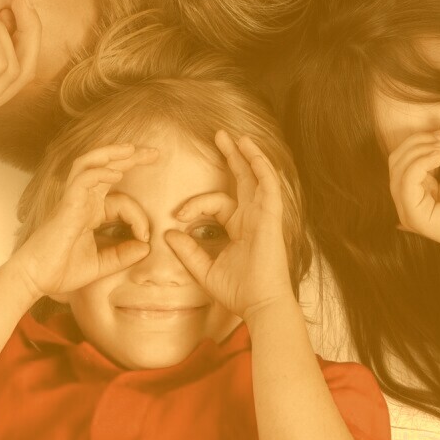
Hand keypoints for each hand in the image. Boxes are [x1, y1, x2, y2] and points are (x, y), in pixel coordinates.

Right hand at [12, 144, 158, 297]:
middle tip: (155, 153)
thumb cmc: (61, 271)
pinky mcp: (66, 206)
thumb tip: (147, 248)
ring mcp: (73, 200)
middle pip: (106, 167)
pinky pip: (82, 180)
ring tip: (132, 149)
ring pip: (90, 164)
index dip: (139, 217)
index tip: (146, 238)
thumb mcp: (101, 265)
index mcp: (91, 211)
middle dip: (131, 158)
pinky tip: (116, 173)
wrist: (35, 280)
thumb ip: (123, 256)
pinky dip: (99, 173)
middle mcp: (83, 201)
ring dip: (111, 153)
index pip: (122, 201)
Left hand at [165, 131, 293, 319]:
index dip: (194, 205)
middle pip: (244, 179)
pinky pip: (268, 184)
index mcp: (241, 227)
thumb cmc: (238, 291)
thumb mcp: (205, 270)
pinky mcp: (271, 216)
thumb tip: (168, 233)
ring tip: (235, 136)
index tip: (177, 217)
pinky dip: (261, 166)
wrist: (260, 304)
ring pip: (258, 176)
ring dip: (247, 154)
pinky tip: (250, 151)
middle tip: (219, 135)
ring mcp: (264, 215)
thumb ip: (187, 252)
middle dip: (232, 156)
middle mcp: (254, 217)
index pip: (217, 203)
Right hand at [389, 124, 439, 252]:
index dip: (421, 139)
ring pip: (397, 167)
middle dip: (418, 141)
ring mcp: (407, 208)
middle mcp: (408, 199)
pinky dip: (420, 162)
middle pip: (396, 158)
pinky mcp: (413, 215)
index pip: (404, 156)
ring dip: (420, 149)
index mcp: (418, 188)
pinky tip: (439, 156)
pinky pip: (405, 180)